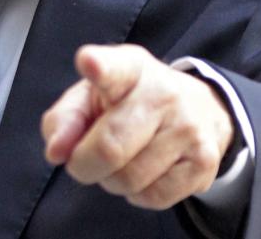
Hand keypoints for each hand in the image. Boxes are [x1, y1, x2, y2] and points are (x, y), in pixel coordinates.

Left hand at [40, 44, 234, 209]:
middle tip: (84, 159)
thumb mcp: (92, 97)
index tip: (89, 62)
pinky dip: (139, 194)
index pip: (114, 68)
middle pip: (110, 147)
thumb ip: (64, 120)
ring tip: (123, 159)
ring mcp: (188, 127)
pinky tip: (147, 171)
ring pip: (129, 179)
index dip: (99, 67)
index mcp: (129, 68)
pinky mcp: (204, 161)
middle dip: (84, 165)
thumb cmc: (129, 102)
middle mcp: (163, 92)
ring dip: (112, 180)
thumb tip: (56, 152)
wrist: (200, 108)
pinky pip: (153, 197)